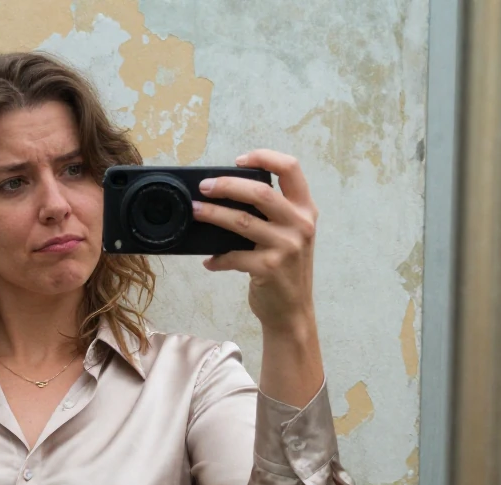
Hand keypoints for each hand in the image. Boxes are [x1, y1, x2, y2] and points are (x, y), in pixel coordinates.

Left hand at [193, 149, 317, 332]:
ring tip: (195, 211)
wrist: (292, 311)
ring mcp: (286, 246)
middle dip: (227, 185)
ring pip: (241, 220)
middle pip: (260, 192)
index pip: (291, 168)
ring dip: (212, 215)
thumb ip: (271, 214)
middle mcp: (300, 224)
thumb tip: (226, 194)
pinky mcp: (269, 268)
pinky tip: (209, 261)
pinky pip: (233, 256)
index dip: (264, 157)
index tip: (238, 160)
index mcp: (305, 210)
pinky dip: (217, 258)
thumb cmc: (285, 269)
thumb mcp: (289, 235)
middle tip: (205, 187)